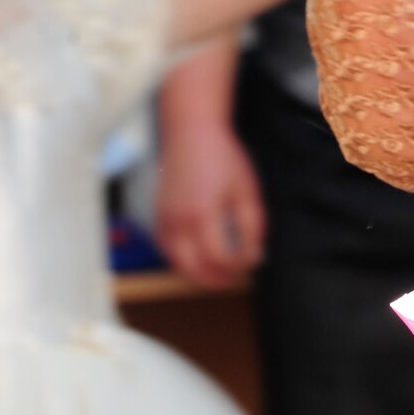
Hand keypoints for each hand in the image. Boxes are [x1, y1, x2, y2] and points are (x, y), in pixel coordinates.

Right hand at [156, 122, 266, 287]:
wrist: (191, 133)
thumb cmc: (222, 158)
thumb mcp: (247, 190)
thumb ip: (252, 227)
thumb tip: (255, 256)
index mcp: (203, 215)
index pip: (221, 259)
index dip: (239, 266)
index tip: (253, 261)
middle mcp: (179, 223)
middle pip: (195, 270)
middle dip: (218, 280)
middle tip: (237, 279)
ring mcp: (164, 221)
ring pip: (177, 265)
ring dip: (199, 275)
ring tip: (221, 274)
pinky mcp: (158, 217)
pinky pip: (166, 251)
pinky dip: (182, 262)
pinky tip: (200, 260)